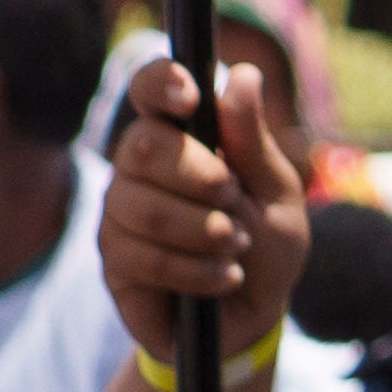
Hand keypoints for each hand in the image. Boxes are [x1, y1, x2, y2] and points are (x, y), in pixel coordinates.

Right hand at [96, 58, 317, 347]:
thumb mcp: (277, 195)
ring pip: (143, 207)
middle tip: (233, 198)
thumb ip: (253, 142)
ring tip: (236, 247)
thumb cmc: (266, 248)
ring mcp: (120, 211)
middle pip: (141, 147)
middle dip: (198, 175)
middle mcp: (138, 167)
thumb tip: (245, 74)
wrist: (252, 317)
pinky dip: (196, 270)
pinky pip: (143, 255)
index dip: (160, 83)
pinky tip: (222, 278)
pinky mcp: (115, 258)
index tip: (190, 95)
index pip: (149, 90)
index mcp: (179, 136)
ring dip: (204, 231)